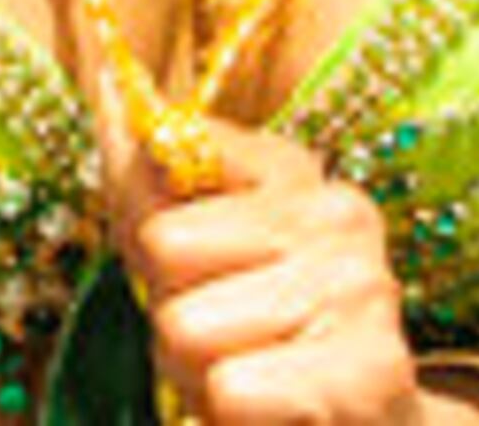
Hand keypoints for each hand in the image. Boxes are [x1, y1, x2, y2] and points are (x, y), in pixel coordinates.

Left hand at [113, 109, 427, 423]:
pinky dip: (231, 416)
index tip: (181, 272)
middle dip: (168, 314)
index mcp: (292, 169)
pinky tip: (276, 413)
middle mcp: (335, 212)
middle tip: (223, 345)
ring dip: (197, 375)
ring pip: (185, 327)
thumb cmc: (266, 342)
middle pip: (163, 248)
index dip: (141, 232)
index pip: (158, 158)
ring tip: (251, 381)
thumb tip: (108, 87)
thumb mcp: (204, 251)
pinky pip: (229, 388)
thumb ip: (149, 178)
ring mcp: (359, 286)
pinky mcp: (369, 369)